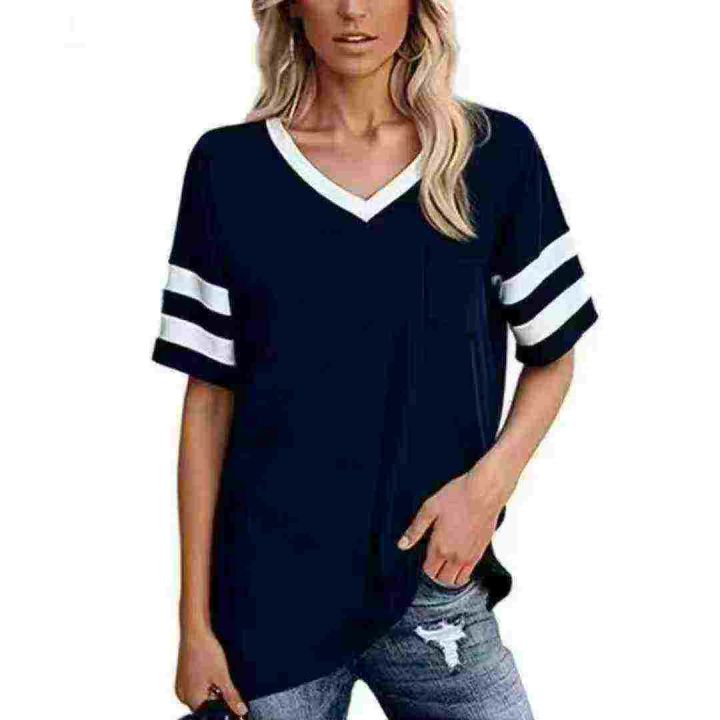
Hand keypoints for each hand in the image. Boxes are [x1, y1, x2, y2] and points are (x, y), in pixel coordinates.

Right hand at [175, 626, 247, 716]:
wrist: (195, 631)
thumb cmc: (205, 650)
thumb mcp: (223, 676)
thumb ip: (231, 696)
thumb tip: (240, 710)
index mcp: (191, 699)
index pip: (210, 712)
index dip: (222, 704)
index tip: (228, 692)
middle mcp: (183, 695)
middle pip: (205, 705)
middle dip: (216, 695)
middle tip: (220, 677)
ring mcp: (181, 686)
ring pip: (200, 695)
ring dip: (210, 688)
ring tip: (213, 670)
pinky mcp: (182, 677)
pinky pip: (194, 686)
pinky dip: (204, 681)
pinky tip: (207, 668)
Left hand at [397, 455, 515, 585]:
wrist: (484, 492)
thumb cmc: (457, 496)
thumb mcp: (429, 508)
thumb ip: (415, 529)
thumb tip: (402, 545)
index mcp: (440, 547)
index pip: (429, 571)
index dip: (425, 567)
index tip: (425, 558)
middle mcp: (455, 556)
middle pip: (442, 580)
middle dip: (436, 574)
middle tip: (434, 562)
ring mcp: (470, 557)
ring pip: (457, 580)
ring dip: (449, 577)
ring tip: (445, 566)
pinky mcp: (481, 552)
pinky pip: (469, 573)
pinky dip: (462, 573)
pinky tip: (458, 563)